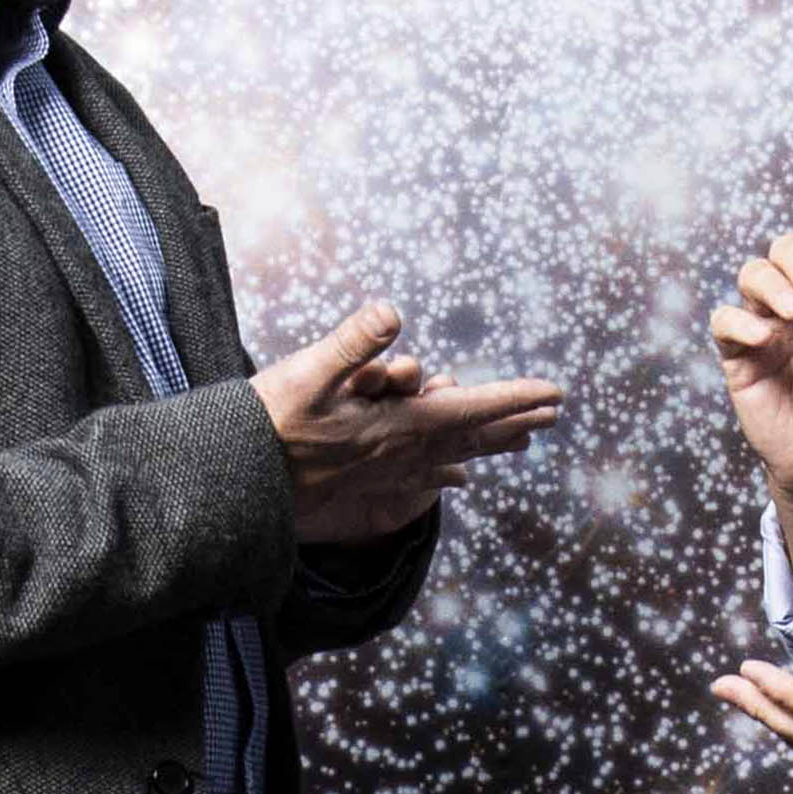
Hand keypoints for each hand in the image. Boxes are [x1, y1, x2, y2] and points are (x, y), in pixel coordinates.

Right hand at [257, 299, 562, 545]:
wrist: (237, 481)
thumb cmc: (269, 424)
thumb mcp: (307, 372)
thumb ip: (353, 342)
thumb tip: (391, 311)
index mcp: (398, 427)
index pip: (470, 410)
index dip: (514, 400)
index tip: (555, 394)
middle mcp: (401, 454)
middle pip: (471, 437)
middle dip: (513, 422)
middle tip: (552, 414)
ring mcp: (385, 472)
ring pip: (451, 457)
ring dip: (488, 445)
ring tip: (520, 439)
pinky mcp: (366, 482)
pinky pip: (422, 478)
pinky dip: (448, 471)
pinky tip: (456, 479)